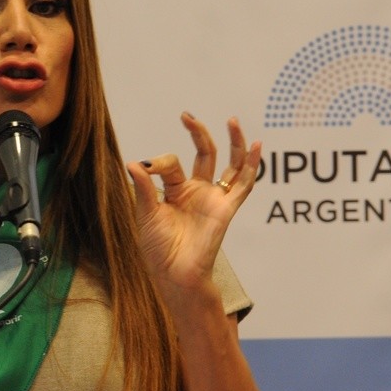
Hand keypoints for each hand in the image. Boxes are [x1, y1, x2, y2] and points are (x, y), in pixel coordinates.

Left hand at [126, 113, 260, 291]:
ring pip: (230, 164)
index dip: (157, 162)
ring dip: (233, 142)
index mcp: (176, 191)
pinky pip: (244, 185)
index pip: (171, 164)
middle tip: (187, 116)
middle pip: (204, 154)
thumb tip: (134, 162)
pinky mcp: (226, 209)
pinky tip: (257, 147)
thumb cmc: (158, 249)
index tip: (145, 168)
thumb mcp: (145, 214)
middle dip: (198, 134)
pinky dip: (252, 166)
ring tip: (232, 121)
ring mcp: (213, 198)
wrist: (174, 274)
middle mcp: (197, 191)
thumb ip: (144, 189)